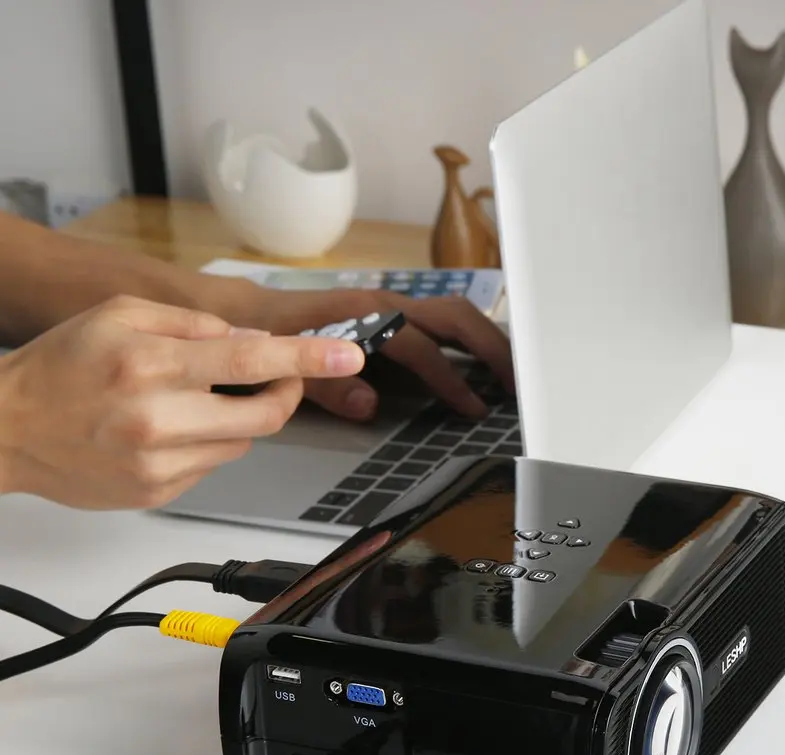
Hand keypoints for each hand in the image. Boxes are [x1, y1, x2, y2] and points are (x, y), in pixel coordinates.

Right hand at [0, 295, 364, 508]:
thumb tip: (248, 339)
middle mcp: (159, 418)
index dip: (308, 359)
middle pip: (265, 416)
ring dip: (238, 419)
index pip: (250, 360)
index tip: (349, 356)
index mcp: (151, 364)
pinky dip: (208, 443)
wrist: (6, 429)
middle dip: (285, 395)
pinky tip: (168, 431)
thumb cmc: (59, 367)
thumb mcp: (118, 315)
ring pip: (241, 442)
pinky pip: (212, 466)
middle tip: (279, 380)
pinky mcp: (158, 492)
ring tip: (192, 402)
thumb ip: (190, 322)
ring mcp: (160, 463)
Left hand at [250, 287, 512, 421]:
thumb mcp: (288, 369)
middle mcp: (387, 304)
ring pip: (456, 314)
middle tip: (518, 385)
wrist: (254, 315)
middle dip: (492, 349)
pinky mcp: (397, 314)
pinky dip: (471, 339)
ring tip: (514, 375)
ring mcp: (395, 306)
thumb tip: (371, 405)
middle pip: (456, 318)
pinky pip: (444, 321)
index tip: (475, 410)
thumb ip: (326, 389)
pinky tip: (485, 363)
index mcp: (365, 316)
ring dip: (488, 341)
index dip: (450, 381)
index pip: (421, 349)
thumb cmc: (271, 342)